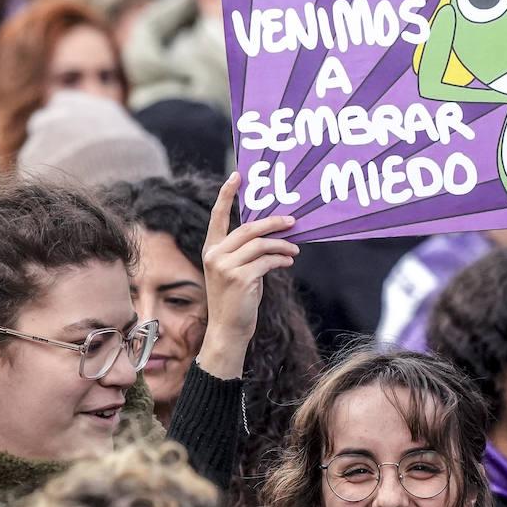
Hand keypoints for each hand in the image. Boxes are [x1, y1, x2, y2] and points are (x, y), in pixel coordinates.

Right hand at [197, 173, 298, 379]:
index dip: (226, 195)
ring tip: (294, 249)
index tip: (236, 176)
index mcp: (211, 249)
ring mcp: (225, 266)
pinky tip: (289, 261)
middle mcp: (215, 255)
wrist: (228, 330)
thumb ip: (248, 253)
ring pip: (260, 244)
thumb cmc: (237, 300)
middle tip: (292, 221)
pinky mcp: (240, 278)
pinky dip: (281, 259)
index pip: (218, 216)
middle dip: (272, 222)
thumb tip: (274, 235)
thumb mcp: (238, 272)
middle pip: (247, 228)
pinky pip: (267, 261)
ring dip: (282, 245)